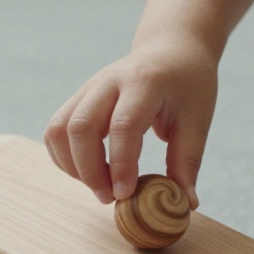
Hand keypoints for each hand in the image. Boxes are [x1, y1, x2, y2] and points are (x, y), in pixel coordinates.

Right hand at [44, 34, 217, 208]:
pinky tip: (88, 172)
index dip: (120, 164)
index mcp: (144, 83)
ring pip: (60, 129)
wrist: (170, 49)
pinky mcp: (78, 97)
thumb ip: (187, 161)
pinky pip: (56, 130)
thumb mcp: (197, 120)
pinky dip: (64, 157)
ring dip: (72, 165)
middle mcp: (109, 81)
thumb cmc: (187, 85)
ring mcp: (88, 88)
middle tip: (110, 198)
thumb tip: (186, 204)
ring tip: (99, 186)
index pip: (123, 125)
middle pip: (81, 127)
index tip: (125, 195)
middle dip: (89, 170)